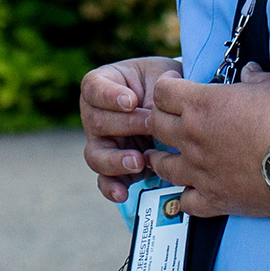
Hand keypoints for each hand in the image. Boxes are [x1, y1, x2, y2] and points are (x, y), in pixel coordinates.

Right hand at [80, 56, 179, 202]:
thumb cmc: (164, 82)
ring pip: (96, 155)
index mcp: (103, 84)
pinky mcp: (114, 166)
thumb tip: (155, 116)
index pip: (94, 88)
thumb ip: (156, 92)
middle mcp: (95, 114)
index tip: (130, 102)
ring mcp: (102, 142)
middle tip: (152, 125)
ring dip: (116, 160)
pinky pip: (105, 181)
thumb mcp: (161, 77)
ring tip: (137, 161)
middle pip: (97, 122)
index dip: (109, 96)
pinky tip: (123, 193)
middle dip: (127, 125)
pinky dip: (112, 188)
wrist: (175, 104)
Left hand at [146, 63, 269, 219]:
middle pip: (155, 125)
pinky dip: (185, 197)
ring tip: (160, 157)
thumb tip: (249, 71)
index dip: (165, 85)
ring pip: (162, 166)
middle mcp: (193, 136)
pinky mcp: (213, 197)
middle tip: (165, 119)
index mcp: (202, 104)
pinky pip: (185, 201)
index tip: (172, 84)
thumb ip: (256, 76)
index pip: (162, 92)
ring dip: (159, 159)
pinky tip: (188, 193)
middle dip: (157, 119)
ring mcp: (199, 170)